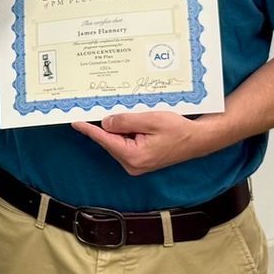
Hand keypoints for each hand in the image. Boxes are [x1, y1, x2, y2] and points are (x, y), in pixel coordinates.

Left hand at [71, 108, 218, 176]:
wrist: (197, 140)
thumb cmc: (178, 130)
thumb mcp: (150, 120)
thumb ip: (125, 121)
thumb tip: (106, 122)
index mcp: (133, 156)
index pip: (105, 140)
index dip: (89, 129)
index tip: (76, 122)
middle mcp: (132, 164)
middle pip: (110, 141)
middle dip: (108, 126)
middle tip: (105, 108)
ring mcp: (136, 164)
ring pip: (118, 142)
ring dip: (119, 129)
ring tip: (133, 116)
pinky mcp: (140, 160)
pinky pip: (126, 144)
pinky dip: (126, 133)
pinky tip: (133, 123)